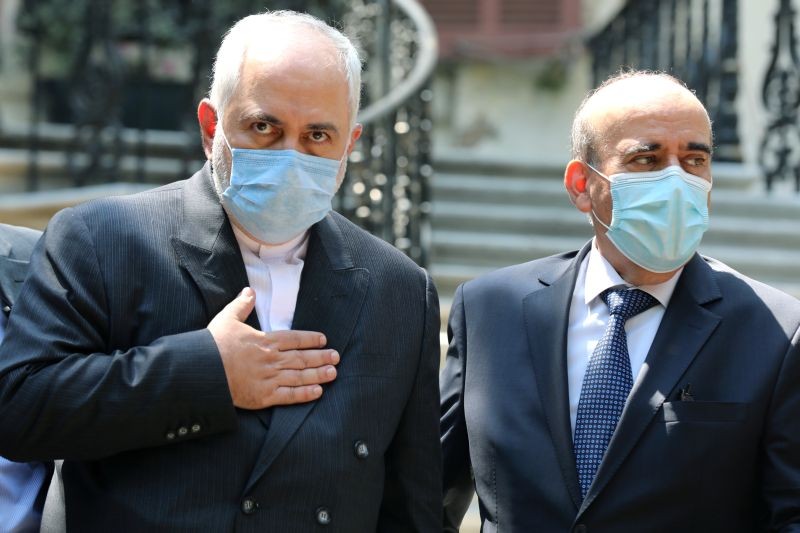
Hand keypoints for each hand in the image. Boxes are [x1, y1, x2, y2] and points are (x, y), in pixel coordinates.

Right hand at [208, 287, 338, 408]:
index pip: (294, 338)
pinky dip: (304, 394)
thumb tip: (249, 291)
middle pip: (302, 357)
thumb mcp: (227, 318)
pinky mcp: (264, 396)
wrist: (203, 370)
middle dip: (321, 357)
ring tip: (332, 373)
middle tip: (336, 357)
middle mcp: (272, 359)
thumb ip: (241, 305)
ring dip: (318, 374)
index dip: (310, 339)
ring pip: (300, 376)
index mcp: (266, 340)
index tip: (323, 340)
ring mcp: (269, 378)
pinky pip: (289, 395)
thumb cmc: (213, 344)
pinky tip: (317, 392)